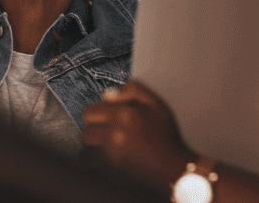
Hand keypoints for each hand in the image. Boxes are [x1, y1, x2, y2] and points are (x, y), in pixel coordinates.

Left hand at [81, 80, 196, 191]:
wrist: (173, 168)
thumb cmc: (166, 136)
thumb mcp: (157, 105)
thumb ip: (134, 90)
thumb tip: (106, 94)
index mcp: (125, 114)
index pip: (90, 111)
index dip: (99, 112)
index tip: (109, 116)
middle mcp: (115, 134)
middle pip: (85, 128)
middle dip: (94, 127)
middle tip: (108, 130)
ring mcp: (112, 153)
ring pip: (86, 144)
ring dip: (94, 143)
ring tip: (109, 143)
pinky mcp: (111, 168)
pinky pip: (91, 159)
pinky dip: (96, 156)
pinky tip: (111, 154)